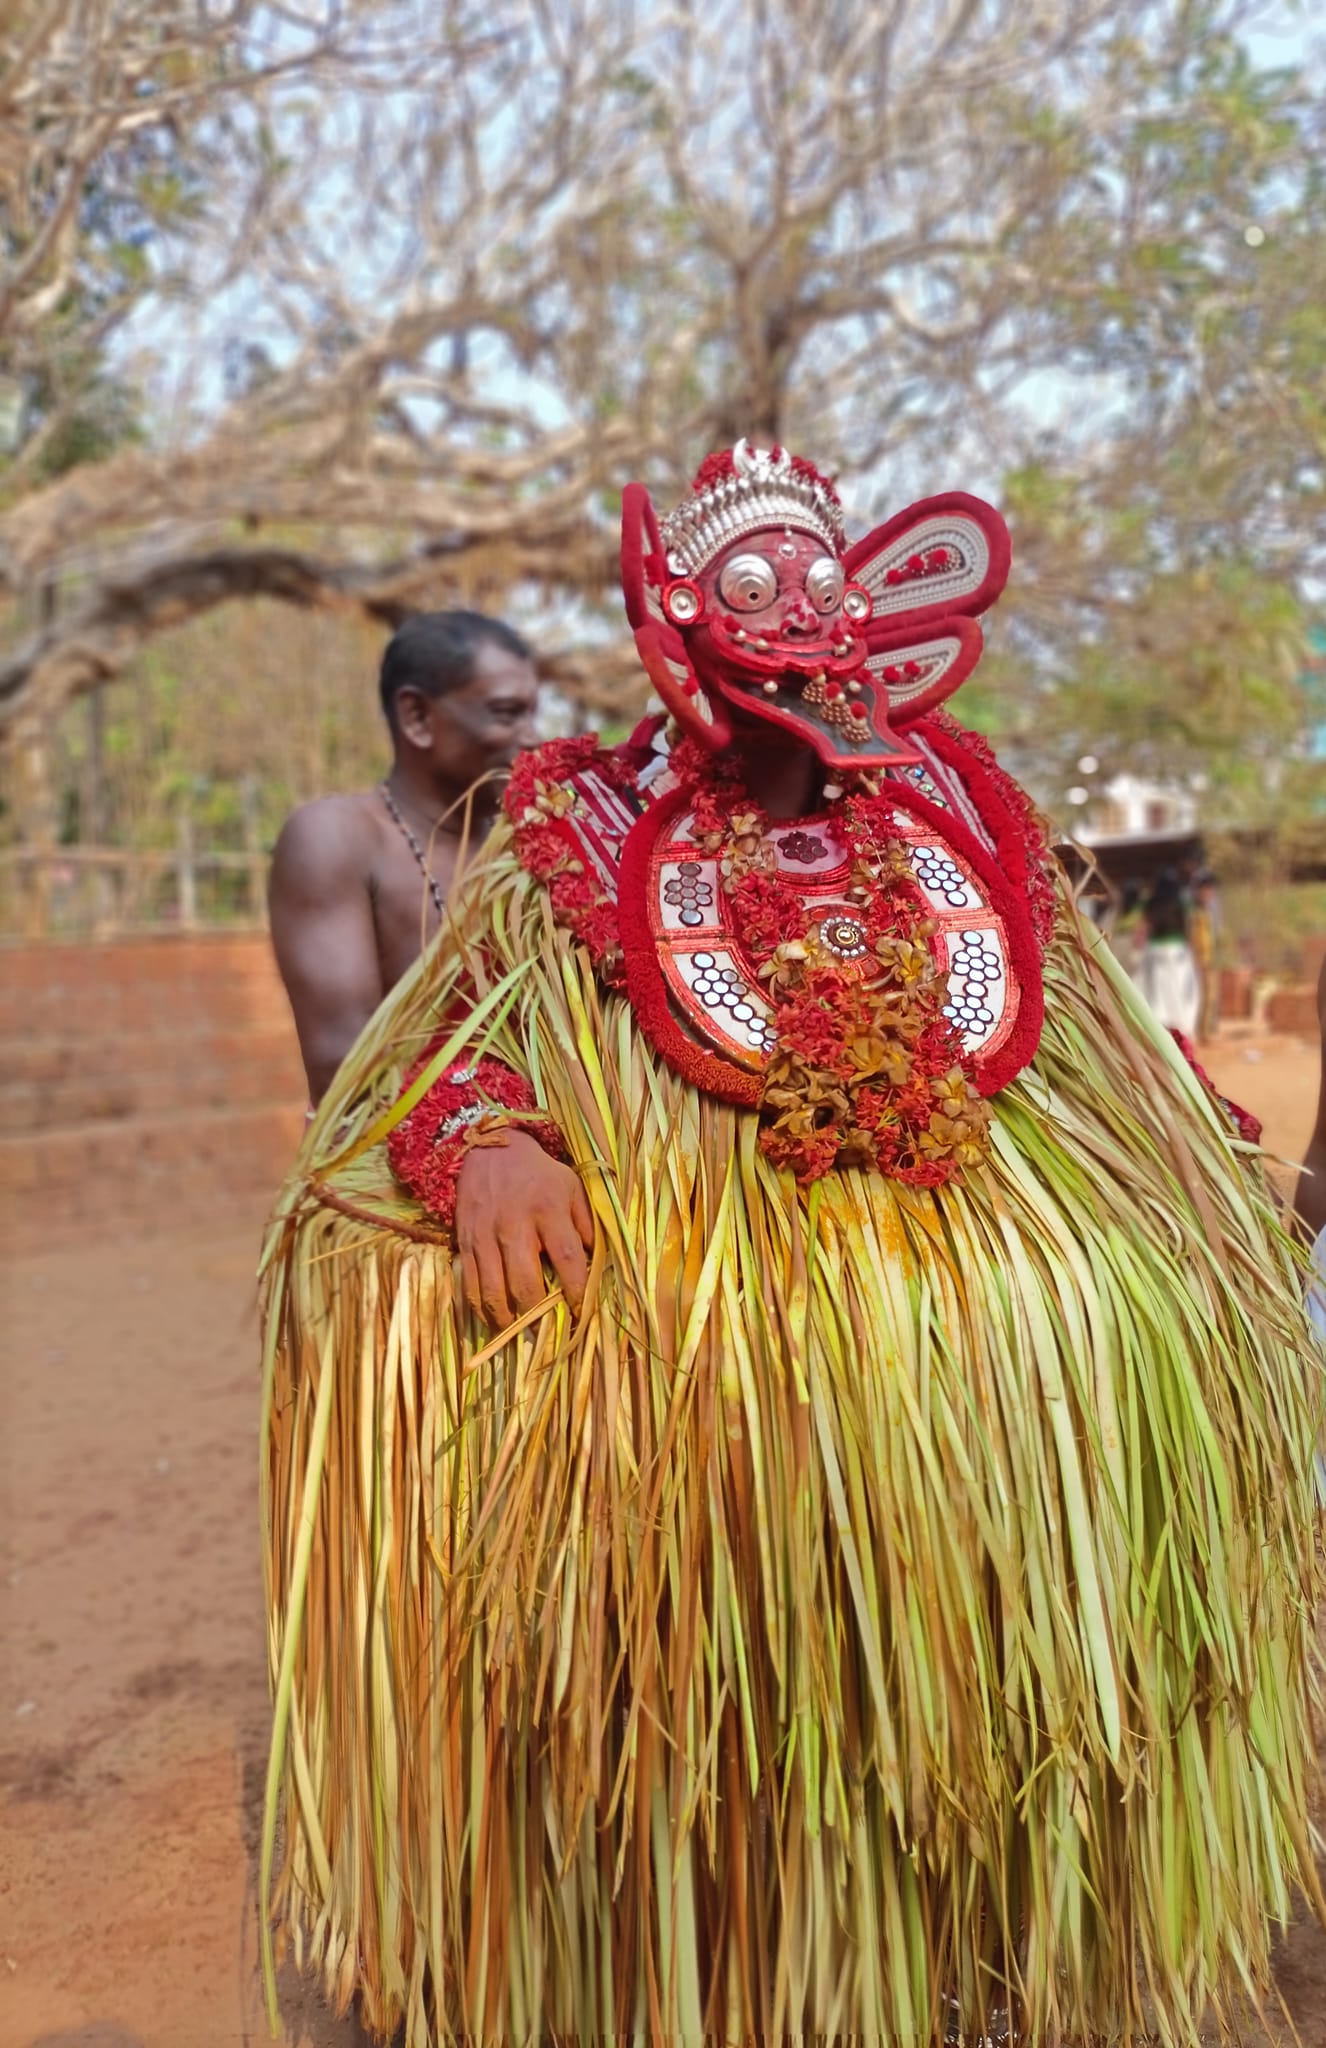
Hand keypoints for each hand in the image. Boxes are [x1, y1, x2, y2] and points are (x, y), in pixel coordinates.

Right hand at [455, 1130, 593, 1327]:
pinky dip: (481, 1309)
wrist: (489, 1150)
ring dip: (508, 1320)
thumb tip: (599, 1264)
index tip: (583, 1314)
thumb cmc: (539, 1175)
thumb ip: (587, 1225)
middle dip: (539, 1316)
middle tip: (550, 1334)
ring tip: (521, 1333)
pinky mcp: (464, 1242)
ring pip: (493, 1292)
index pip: (567, 1259)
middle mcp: (514, 1225)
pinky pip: (469, 1285)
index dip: (577, 1292)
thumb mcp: (573, 1188)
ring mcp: (485, 1236)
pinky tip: (494, 1319)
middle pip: (526, 1284)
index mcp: (548, 1209)